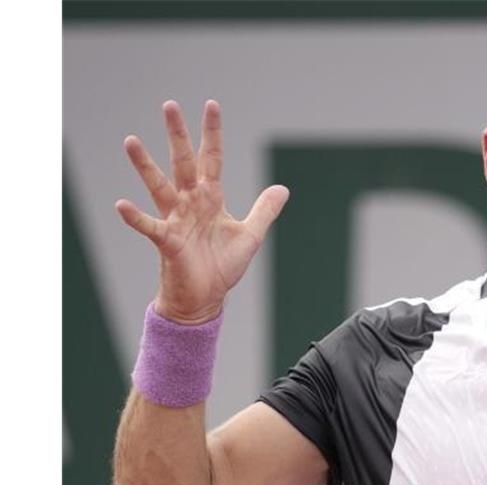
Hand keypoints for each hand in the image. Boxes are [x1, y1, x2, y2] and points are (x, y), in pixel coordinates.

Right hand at [115, 100, 289, 323]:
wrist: (205, 297)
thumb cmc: (221, 266)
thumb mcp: (250, 236)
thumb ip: (264, 211)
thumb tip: (282, 188)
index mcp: (210, 198)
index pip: (211, 159)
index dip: (212, 134)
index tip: (211, 105)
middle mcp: (190, 203)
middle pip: (183, 162)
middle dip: (178, 135)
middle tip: (169, 105)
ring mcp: (176, 220)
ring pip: (159, 186)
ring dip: (145, 165)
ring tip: (131, 140)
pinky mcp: (168, 241)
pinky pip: (149, 226)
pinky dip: (135, 217)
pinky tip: (122, 204)